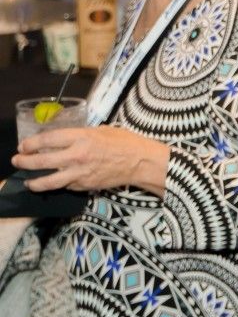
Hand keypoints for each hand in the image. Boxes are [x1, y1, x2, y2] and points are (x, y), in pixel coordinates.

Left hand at [12, 126, 169, 195]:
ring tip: (27, 181)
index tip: (24, 145)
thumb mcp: (102, 130)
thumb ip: (81, 135)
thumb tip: (64, 139)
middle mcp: (76, 156)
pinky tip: (54, 182)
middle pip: (40, 161)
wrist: (140, 162)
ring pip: (47, 181)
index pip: (46, 140)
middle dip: (24, 162)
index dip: (30, 143)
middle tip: (17, 161)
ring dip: (33, 181)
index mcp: (81, 138)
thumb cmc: (125, 142)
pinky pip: (65, 186)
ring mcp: (79, 173)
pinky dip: (57, 184)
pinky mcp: (84, 186)